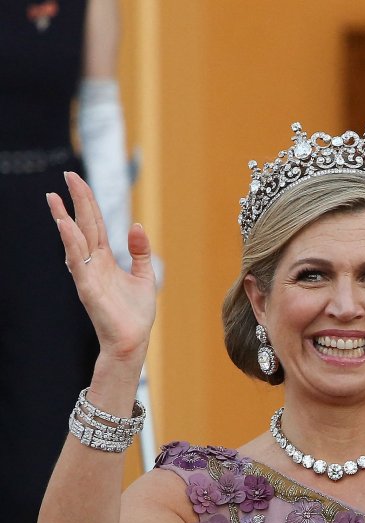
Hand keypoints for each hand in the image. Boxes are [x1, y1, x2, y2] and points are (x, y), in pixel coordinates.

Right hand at [47, 171, 155, 363]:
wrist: (132, 341)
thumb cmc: (135, 313)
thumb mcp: (144, 276)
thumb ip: (140, 252)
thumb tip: (136, 225)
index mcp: (105, 259)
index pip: (95, 224)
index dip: (87, 202)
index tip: (77, 180)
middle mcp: (93, 263)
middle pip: (84, 225)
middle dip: (76, 201)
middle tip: (67, 175)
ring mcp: (88, 275)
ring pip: (75, 241)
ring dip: (65, 220)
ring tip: (55, 198)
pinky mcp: (87, 288)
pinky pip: (77, 262)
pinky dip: (71, 244)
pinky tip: (66, 227)